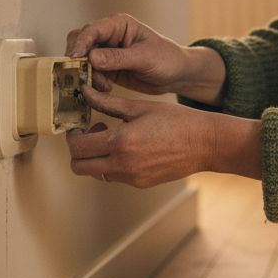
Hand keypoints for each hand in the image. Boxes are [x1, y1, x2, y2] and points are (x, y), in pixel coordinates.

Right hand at [65, 13, 186, 95]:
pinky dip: (92, 81)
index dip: (80, 43)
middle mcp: (109, 35)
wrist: (177, 75)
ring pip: (82, 59)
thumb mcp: (145, 58)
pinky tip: (105, 88)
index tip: (74, 59)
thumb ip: (118, 58)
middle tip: (85, 75)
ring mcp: (106, 52)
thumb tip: (91, 58)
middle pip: (79, 41)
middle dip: (79, 59)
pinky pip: (90, 73)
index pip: (92, 30)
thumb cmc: (167, 59)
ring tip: (104, 85)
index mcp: (119, 24)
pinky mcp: (106, 68)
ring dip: (87, 73)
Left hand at [66, 87, 210, 187]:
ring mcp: (132, 177)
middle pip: (80, 167)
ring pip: (96, 173)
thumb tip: (85, 93)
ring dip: (96, 159)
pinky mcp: (140, 184)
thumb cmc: (177, 121)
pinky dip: (114, 164)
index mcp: (121, 141)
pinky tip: (130, 148)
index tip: (78, 126)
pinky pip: (115, 176)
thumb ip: (108, 103)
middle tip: (91, 134)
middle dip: (78, 151)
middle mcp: (123, 164)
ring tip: (113, 140)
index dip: (72, 135)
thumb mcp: (140, 107)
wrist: (205, 143)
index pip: (78, 146)